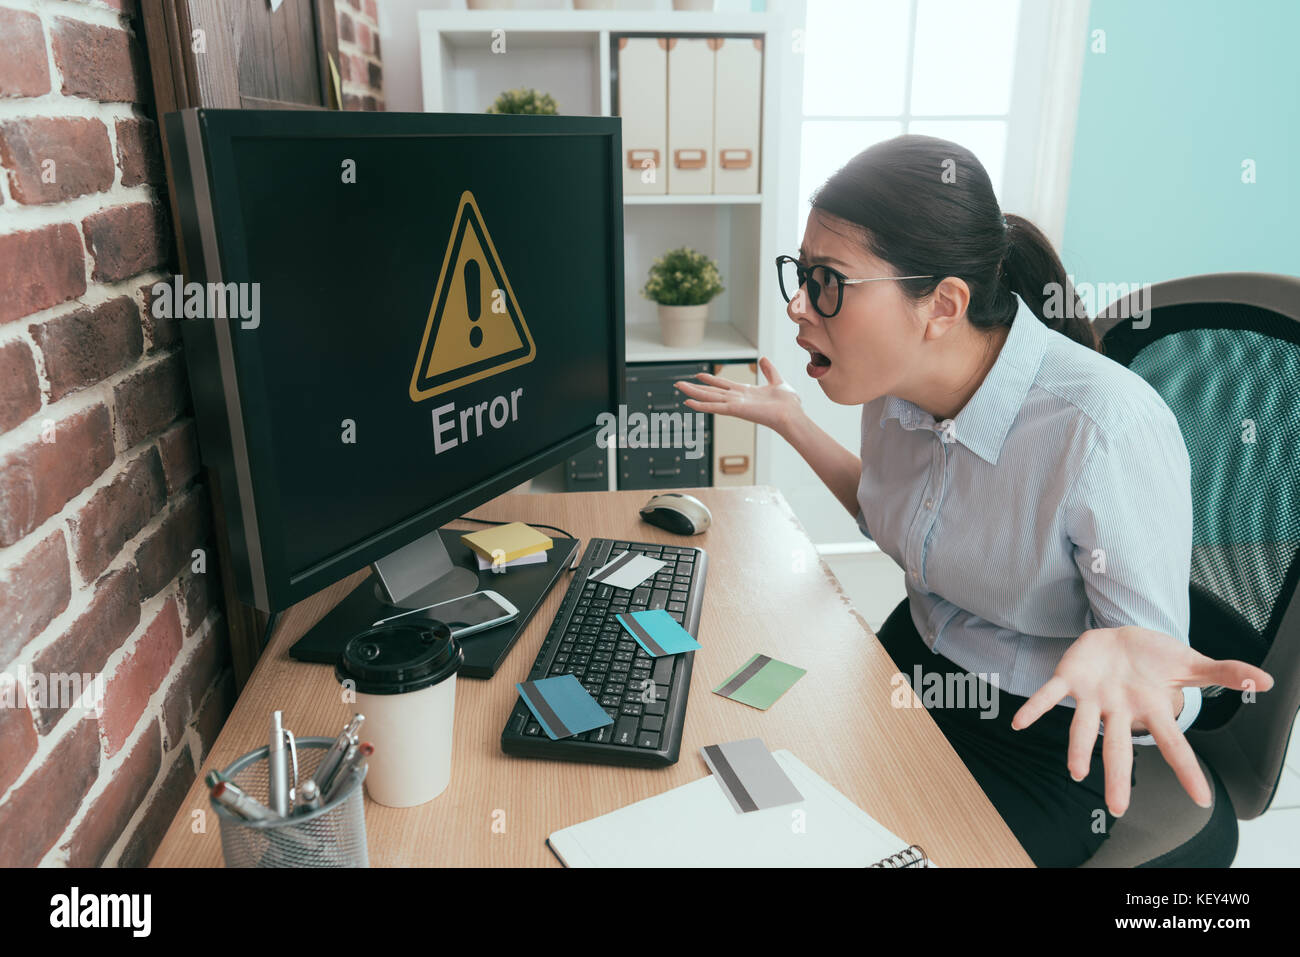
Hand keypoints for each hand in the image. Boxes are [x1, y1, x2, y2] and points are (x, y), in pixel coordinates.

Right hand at [673, 356, 801, 433]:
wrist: (791, 414)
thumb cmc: (788, 403)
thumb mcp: (777, 380)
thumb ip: (769, 370)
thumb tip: (764, 358)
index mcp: (745, 392)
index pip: (723, 385)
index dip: (711, 379)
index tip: (699, 374)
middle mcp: (737, 399)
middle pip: (711, 392)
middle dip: (695, 388)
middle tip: (679, 384)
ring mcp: (734, 405)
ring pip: (709, 398)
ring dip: (693, 393)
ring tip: (679, 388)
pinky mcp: (735, 410)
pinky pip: (714, 407)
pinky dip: (701, 406)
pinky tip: (689, 403)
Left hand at [1010, 625, 1272, 815]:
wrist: (1122, 635)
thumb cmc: (1155, 657)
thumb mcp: (1191, 663)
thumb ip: (1224, 673)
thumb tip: (1262, 680)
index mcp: (1150, 709)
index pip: (1173, 743)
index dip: (1186, 769)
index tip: (1202, 800)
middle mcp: (1119, 710)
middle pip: (1120, 748)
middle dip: (1118, 776)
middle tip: (1117, 808)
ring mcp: (1093, 698)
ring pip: (1083, 727)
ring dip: (1079, 749)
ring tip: (1076, 772)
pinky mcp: (1070, 679)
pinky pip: (1049, 695)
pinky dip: (1035, 708)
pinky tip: (1018, 723)